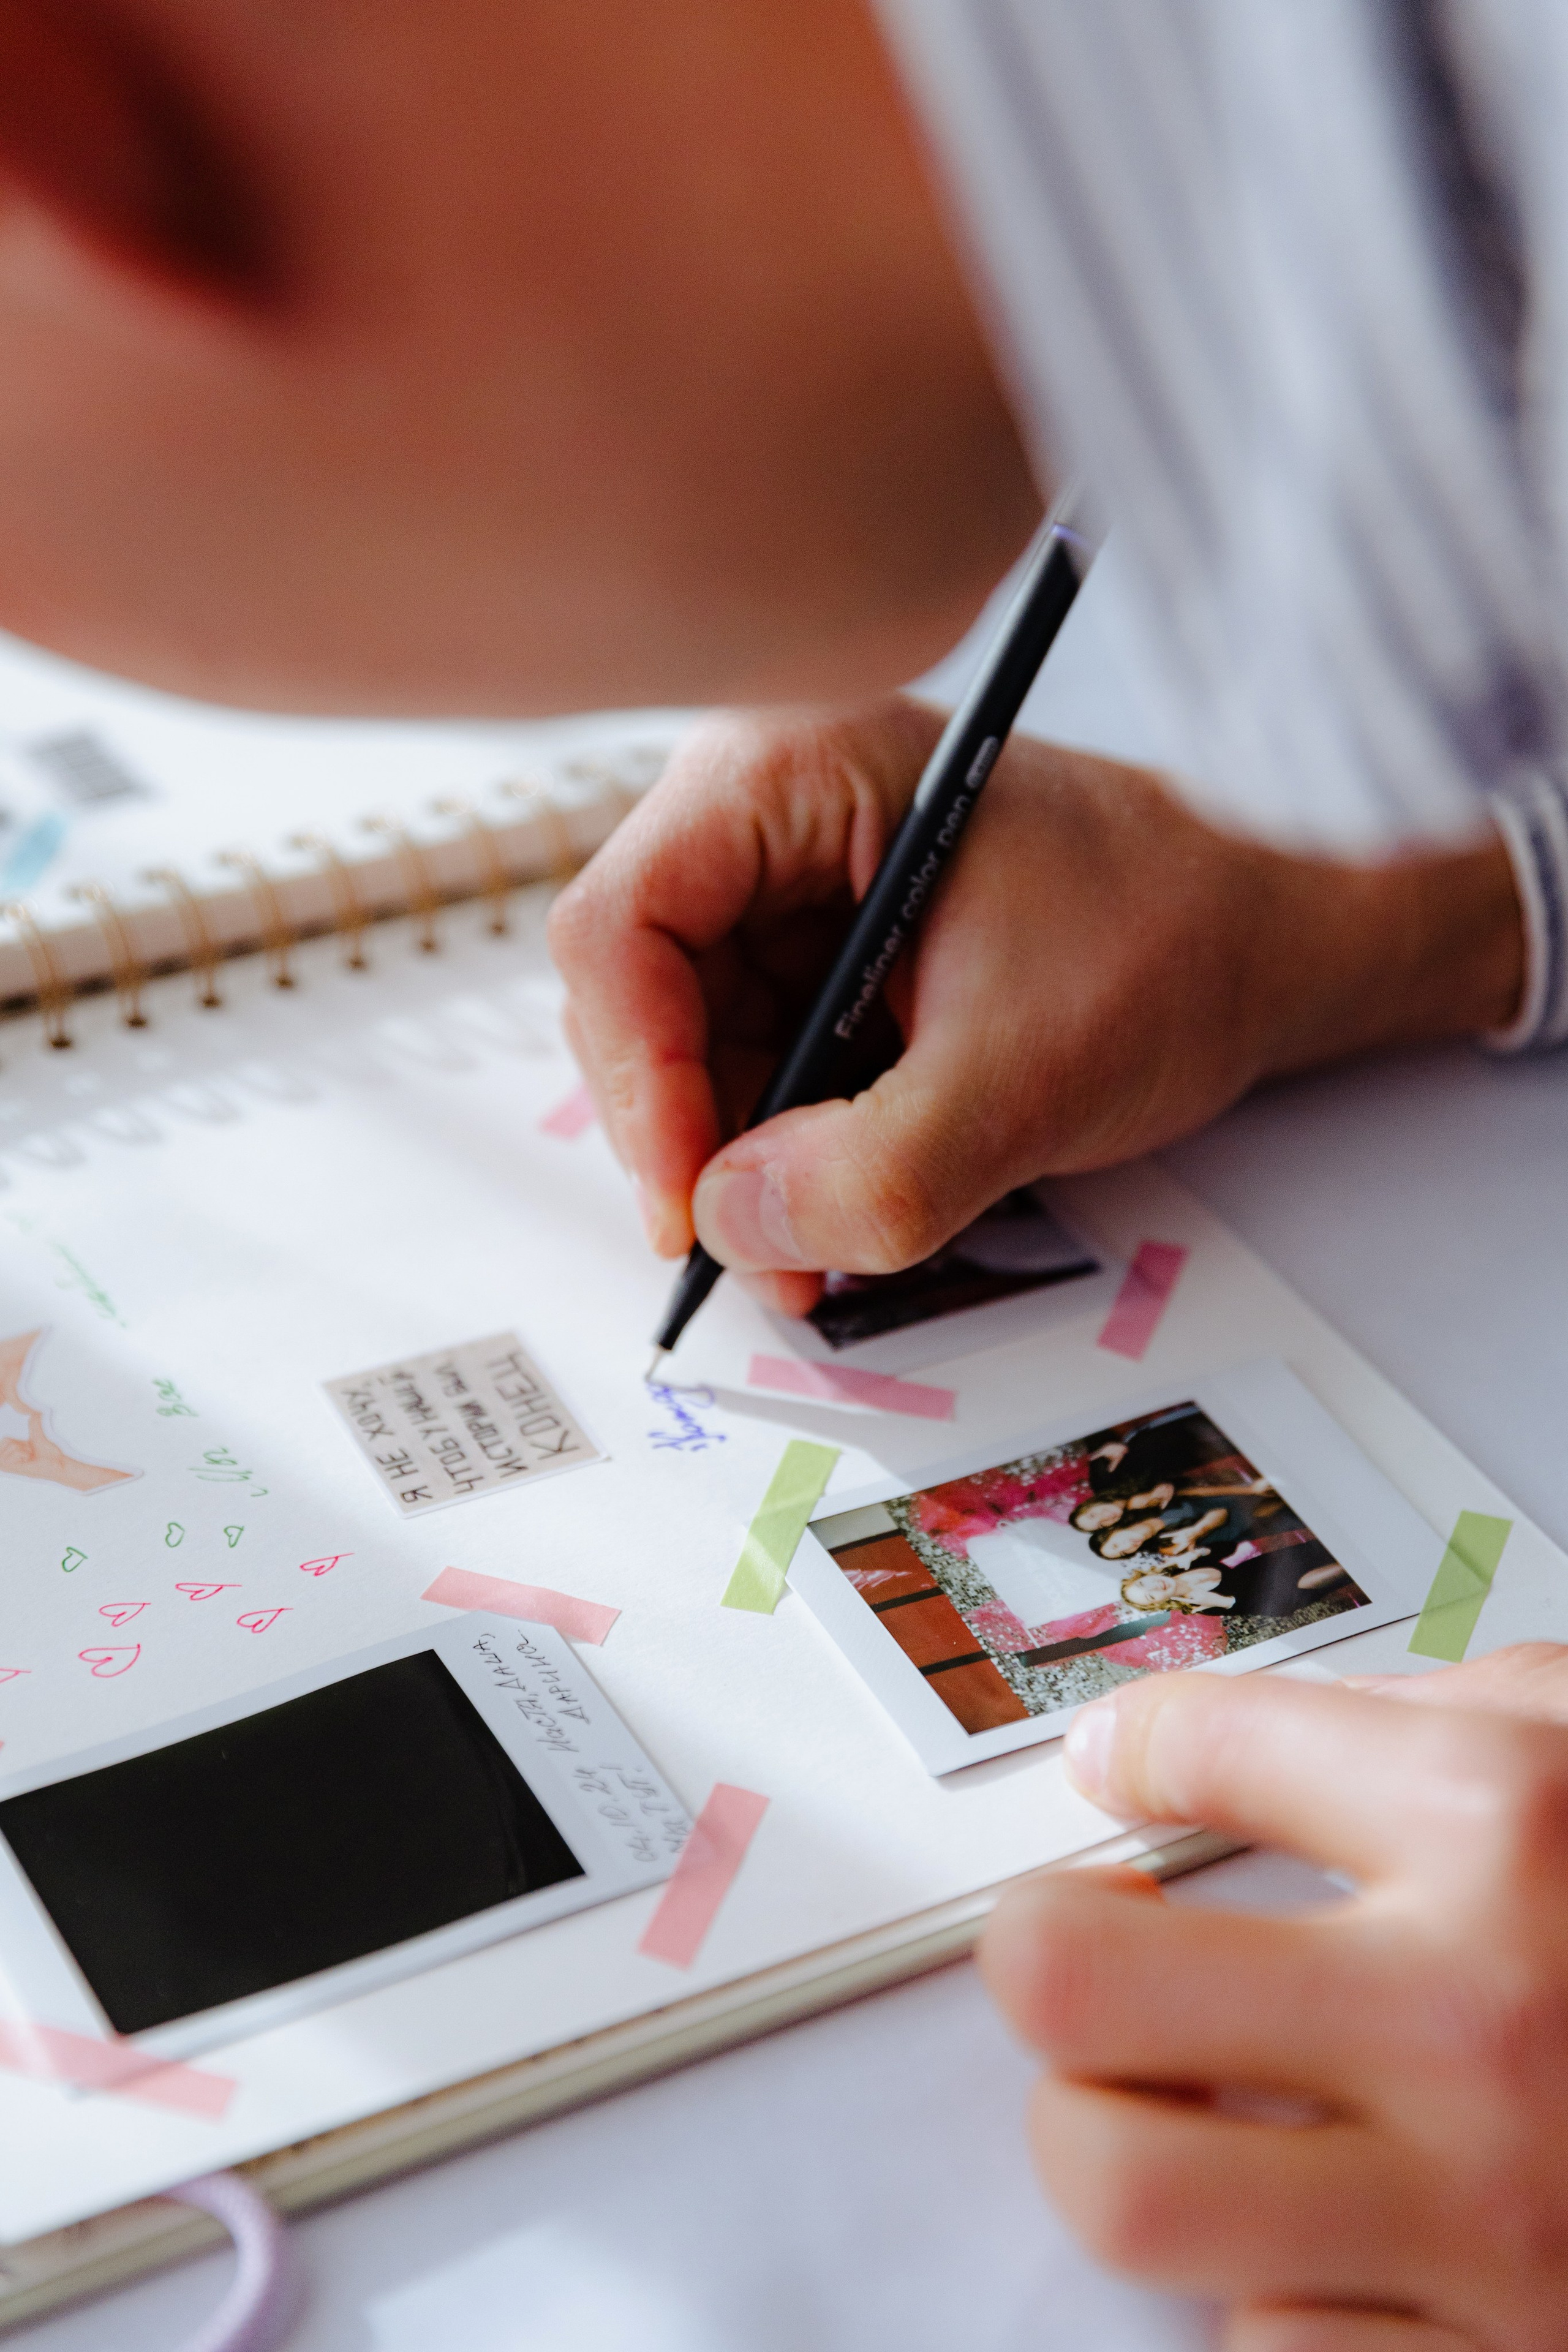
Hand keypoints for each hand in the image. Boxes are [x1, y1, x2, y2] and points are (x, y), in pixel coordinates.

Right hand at [549, 700, 1521, 1309]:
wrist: (1268, 940)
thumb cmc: (1173, 946)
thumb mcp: (1028, 1074)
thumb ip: (877, 1169)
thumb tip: (730, 1230)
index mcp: (798, 771)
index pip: (626, 925)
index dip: (639, 1082)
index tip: (689, 1213)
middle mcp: (767, 816)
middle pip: (638, 994)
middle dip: (690, 1139)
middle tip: (758, 1254)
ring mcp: (789, 887)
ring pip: (686, 1046)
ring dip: (735, 1163)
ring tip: (811, 1250)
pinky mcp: (819, 952)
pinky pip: (749, 1063)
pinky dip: (780, 1150)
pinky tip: (834, 1206)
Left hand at [979, 1645, 1567, 2347]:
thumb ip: (1431, 1717)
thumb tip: (1186, 1747)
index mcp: (1504, 1825)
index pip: (1192, 1748)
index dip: (1128, 1750)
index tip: (1121, 1774)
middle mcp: (1479, 2021)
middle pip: (1082, 1985)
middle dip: (1036, 1950)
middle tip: (1071, 1943)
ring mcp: (1496, 2218)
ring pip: (1133, 2193)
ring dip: (1108, 2134)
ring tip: (1156, 2094)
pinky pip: (1275, 2349)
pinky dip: (1269, 2285)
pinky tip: (1318, 2228)